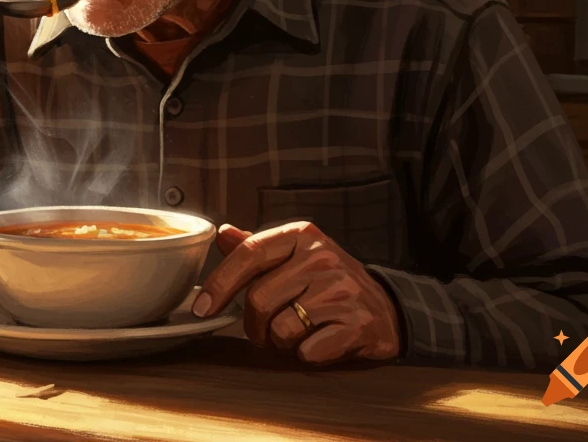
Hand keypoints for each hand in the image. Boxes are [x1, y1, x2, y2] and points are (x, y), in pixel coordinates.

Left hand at [193, 221, 401, 365]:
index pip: (249, 253)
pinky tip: (320, 341)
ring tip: (297, 333)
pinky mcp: (358, 325)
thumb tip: (222, 233)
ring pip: (281, 329)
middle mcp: (322, 258)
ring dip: (279, 342)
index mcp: (302, 236)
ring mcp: (342, 291)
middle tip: (266, 330)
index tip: (201, 308)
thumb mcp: (296, 255)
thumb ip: (257, 247)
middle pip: (259, 299)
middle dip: (254, 325)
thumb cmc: (329, 282)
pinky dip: (306, 354)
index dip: (220, 283)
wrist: (386, 308)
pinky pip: (308, 351)